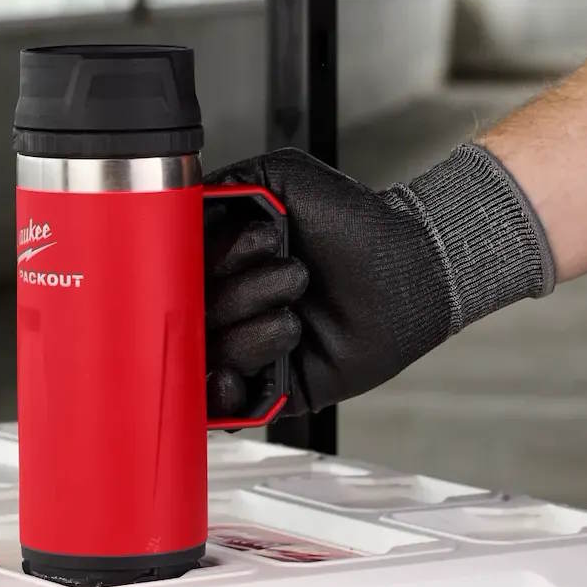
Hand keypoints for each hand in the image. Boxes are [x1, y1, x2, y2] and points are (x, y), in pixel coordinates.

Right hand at [204, 148, 455, 418]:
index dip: (203, 266)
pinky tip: (236, 376)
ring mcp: (251, 348)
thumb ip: (230, 184)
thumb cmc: (357, 223)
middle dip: (240, 295)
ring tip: (295, 318)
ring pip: (209, 357)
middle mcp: (233, 305)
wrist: (409, 268)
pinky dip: (223, 394)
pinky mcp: (274, 387)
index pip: (177, 275)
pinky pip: (228, 407)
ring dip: (251, 335)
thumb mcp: (286, 178)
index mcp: (227, 264)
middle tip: (293, 274)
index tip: (244, 249)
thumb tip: (180, 201)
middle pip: (192, 317)